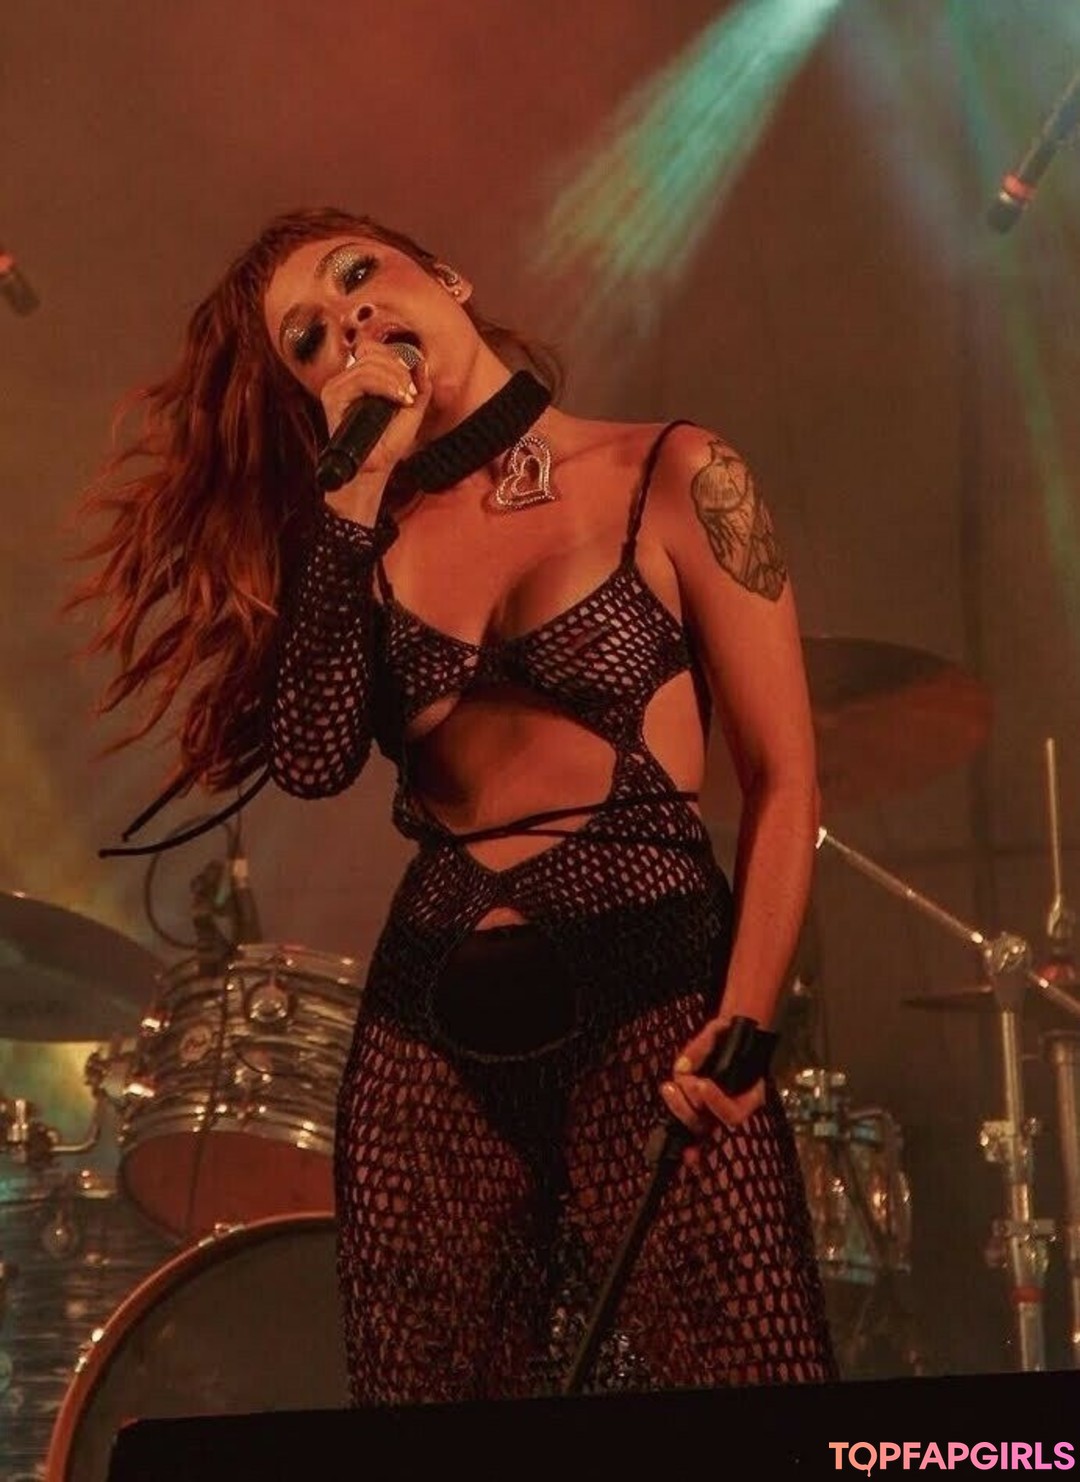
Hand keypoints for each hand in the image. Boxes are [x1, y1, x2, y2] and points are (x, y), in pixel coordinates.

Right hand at [320, 342, 431, 489]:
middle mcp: (346, 379)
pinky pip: (360, 378)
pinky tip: (397, 399)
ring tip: (405, 398)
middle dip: (400, 369)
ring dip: (395, 378)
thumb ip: (419, 386)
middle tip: (410, 392)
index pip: (376, 350)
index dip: (398, 357)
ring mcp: (337, 387)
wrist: (374, 469)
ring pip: (369, 364)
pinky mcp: (332, 396)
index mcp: (361, 379)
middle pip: (374, 353)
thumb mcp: (411, 411)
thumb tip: (421, 361)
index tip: (413, 380)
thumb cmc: (388, 444)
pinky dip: (384, 385)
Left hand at [659, 1017, 766, 1166]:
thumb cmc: (730, 1034)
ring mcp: (714, 1110)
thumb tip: (682, 1067)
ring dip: (678, 1108)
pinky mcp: (698, 1105)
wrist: (731, 1033)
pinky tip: (669, 1100)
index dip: (716, 1103)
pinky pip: (687, 1119)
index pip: (732, 1114)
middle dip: (688, 1108)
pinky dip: (678, 1121)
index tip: (703, 1084)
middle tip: (677, 1086)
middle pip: (709, 1124)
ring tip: (669, 1088)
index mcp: (750, 1095)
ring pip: (695, 1124)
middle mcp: (732, 1107)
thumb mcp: (722, 1029)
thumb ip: (703, 1045)